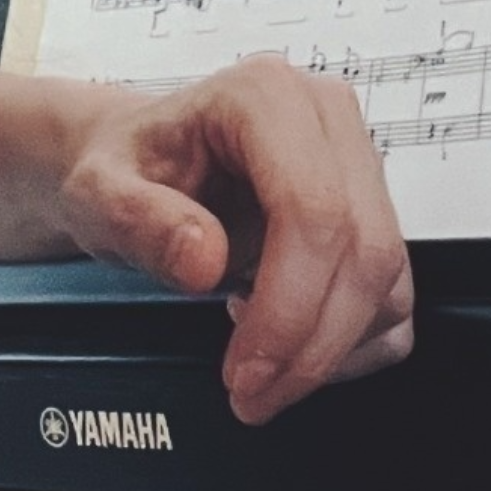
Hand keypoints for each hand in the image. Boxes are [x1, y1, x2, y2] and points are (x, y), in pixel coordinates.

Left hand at [50, 57, 413, 427]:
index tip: (247, 369)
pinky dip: (349, 343)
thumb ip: (140, 221)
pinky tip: (287, 338)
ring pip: (387, 280)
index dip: (289, 306)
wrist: (135, 164)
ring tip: (254, 357)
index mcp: (265, 96)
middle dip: (312, 343)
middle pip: (364, 251)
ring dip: (330, 348)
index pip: (312, 212)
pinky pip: (392, 298)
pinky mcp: (373, 213)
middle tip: (252, 394)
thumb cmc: (124, 167)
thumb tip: (203, 259)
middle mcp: (326, 118)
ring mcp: (359, 164)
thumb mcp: (99, 192)